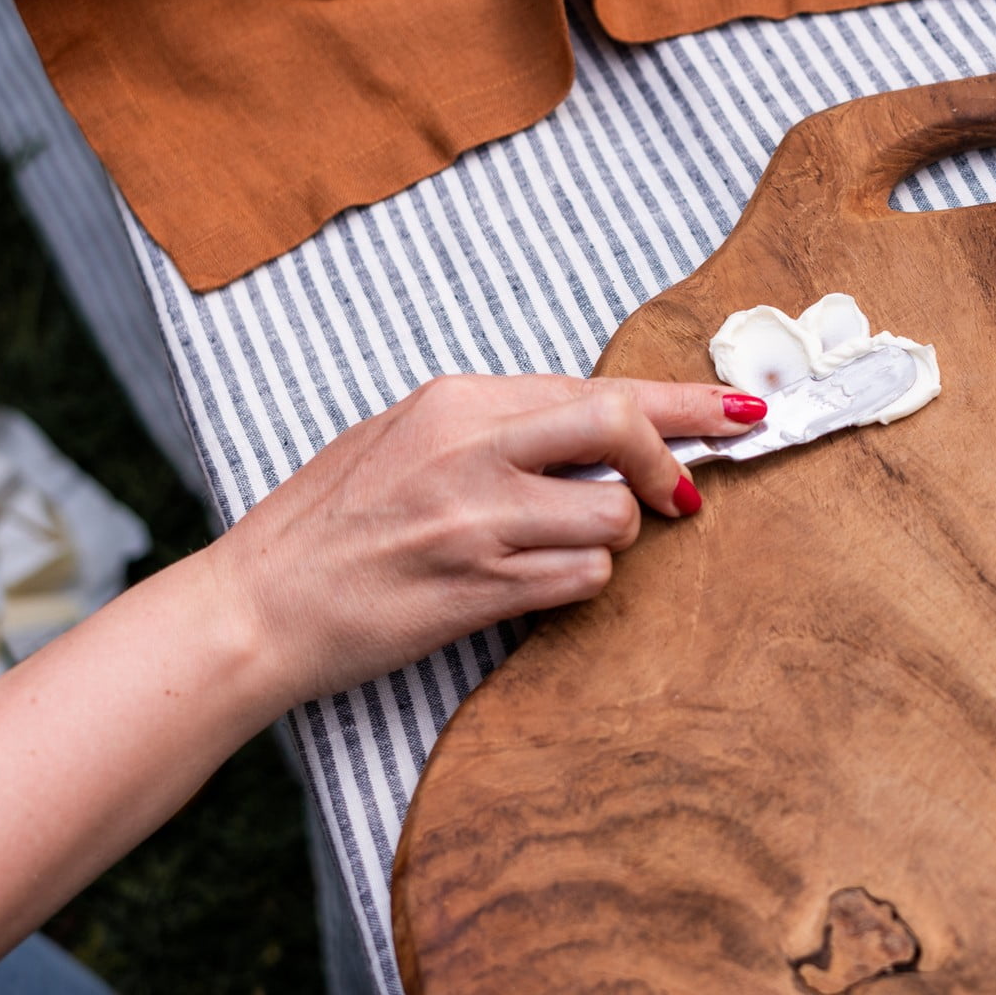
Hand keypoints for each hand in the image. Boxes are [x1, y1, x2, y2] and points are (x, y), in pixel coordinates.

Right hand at [205, 374, 764, 706]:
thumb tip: (593, 422)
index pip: (596, 386)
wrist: (256, 608)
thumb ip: (494, 422)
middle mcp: (470, 450)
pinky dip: (581, 579)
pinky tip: (539, 579)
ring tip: (563, 544)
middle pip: (619, 425)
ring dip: (613, 536)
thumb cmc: (327, 520)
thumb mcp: (401, 435)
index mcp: (453, 401)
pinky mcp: (478, 591)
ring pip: (613, 515)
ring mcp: (476, 523)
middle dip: (677, 455)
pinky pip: (581, 577)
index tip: (739, 411)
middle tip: (688, 491)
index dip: (682, 402)